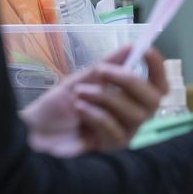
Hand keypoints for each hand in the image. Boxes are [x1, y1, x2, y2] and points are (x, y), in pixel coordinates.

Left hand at [20, 46, 167, 156]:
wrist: (34, 132)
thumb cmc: (59, 106)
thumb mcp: (83, 78)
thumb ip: (110, 64)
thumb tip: (132, 45)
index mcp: (129, 97)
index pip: (158, 84)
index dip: (157, 67)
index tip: (145, 50)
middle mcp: (132, 115)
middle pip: (153, 100)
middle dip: (129, 80)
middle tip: (102, 71)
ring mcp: (124, 133)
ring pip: (134, 114)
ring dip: (105, 97)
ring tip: (79, 92)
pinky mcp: (112, 148)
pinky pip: (115, 129)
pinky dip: (95, 115)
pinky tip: (78, 110)